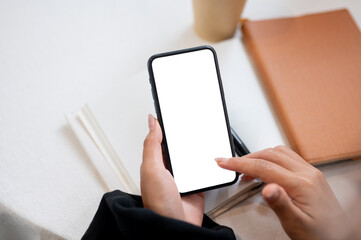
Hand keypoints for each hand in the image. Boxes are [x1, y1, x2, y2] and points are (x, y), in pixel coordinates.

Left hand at [140, 114, 203, 225]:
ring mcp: (183, 176)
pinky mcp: (196, 183)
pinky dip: (207, 163)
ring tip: (202, 135)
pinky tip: (209, 156)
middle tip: (190, 121)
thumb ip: (152, 145)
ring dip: (196, 149)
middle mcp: (168, 169)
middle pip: (177, 146)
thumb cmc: (159, 203)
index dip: (165, 126)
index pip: (159, 139)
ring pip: (191, 156)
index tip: (172, 112)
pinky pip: (202, 169)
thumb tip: (151, 122)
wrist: (178, 226)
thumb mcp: (152, 169)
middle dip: (184, 136)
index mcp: (155, 163)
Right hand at [216, 146, 352, 239]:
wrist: (341, 235)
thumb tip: (267, 188)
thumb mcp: (297, 224)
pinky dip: (269, 158)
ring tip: (243, 168)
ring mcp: (309, 172)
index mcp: (301, 184)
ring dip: (258, 156)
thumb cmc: (320, 234)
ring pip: (278, 152)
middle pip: (269, 155)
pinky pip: (286, 157)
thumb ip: (281, 204)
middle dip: (245, 157)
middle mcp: (307, 173)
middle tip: (228, 163)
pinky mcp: (310, 174)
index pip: (263, 167)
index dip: (240, 163)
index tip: (224, 162)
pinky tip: (264, 168)